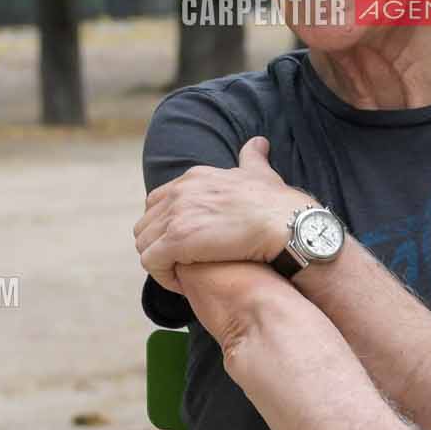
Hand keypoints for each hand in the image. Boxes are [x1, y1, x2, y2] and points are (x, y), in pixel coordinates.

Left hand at [134, 137, 296, 289]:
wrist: (286, 224)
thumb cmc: (279, 205)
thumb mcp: (261, 173)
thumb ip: (253, 158)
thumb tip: (258, 144)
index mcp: (194, 178)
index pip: (158, 202)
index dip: (167, 227)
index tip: (186, 247)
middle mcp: (180, 191)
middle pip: (146, 224)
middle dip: (159, 247)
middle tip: (182, 266)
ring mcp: (176, 214)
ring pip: (144, 245)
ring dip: (160, 264)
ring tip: (183, 277)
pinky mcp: (177, 239)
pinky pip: (151, 262)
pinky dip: (163, 276)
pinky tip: (184, 285)